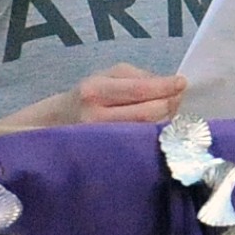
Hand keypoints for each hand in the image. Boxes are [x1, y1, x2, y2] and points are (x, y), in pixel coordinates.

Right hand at [0, 63, 186, 134]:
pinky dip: (155, 133)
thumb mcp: (104, 76)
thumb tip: (167, 84)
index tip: (182, 82)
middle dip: (170, 103)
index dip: (165, 87)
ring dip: (166, 119)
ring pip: (147, 130)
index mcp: (95, 91)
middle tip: (179, 96)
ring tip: (171, 109)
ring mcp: (102, 141)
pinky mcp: (108, 157)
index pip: (139, 90)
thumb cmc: (85, 97)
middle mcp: (96, 118)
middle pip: (148, 113)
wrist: (53, 127)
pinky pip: (140, 144)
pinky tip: (160, 126)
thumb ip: (135, 76)